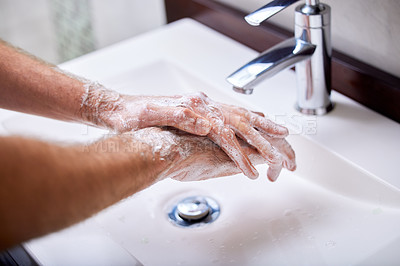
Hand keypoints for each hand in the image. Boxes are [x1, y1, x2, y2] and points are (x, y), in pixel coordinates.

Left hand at [81, 85, 294, 180]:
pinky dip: (250, 120)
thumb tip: (205, 124)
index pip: (226, 133)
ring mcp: (203, 106)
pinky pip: (233, 113)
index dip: (242, 153)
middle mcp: (202, 105)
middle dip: (265, 142)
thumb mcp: (148, 117)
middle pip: (241, 122)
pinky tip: (258, 124)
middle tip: (284, 158)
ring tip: (284, 136)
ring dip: (264, 127)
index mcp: (192, 108)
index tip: (255, 171)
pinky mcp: (202, 109)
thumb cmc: (130, 117)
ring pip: (242, 115)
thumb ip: (177, 117)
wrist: (119, 108)